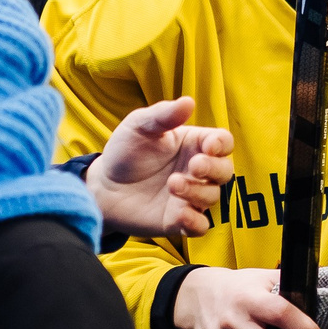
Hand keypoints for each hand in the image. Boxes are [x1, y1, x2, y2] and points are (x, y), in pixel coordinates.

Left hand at [88, 97, 234, 239]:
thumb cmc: (125, 151)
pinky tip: (180, 214)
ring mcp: (189, 197)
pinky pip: (200, 227)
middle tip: (193, 166)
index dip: (222, 145)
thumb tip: (189, 101)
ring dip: (197, 192)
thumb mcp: (139, 125)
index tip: (208, 146)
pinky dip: (195, 223)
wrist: (102, 186)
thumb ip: (163, 115)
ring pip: (213, 197)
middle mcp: (197, 172)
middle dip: (214, 169)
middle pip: (225, 171)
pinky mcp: (178, 221)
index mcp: (194, 144)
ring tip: (172, 184)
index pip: (223, 142)